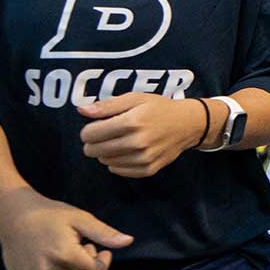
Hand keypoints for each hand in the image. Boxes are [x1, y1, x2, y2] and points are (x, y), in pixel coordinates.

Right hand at [0, 188, 132, 269]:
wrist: (12, 215)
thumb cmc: (50, 214)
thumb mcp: (81, 219)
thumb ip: (105, 234)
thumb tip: (129, 242)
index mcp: (64, 255)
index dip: (102, 261)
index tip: (96, 247)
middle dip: (86, 265)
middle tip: (77, 246)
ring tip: (62, 252)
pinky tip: (48, 260)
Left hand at [79, 93, 207, 176]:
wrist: (187, 125)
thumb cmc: (159, 109)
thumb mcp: (135, 98)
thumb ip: (107, 105)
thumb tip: (82, 110)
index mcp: (132, 122)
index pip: (89, 134)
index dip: (88, 129)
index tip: (98, 125)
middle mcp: (138, 142)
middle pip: (93, 150)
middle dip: (94, 142)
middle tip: (107, 134)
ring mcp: (144, 158)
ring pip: (104, 161)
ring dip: (106, 152)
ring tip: (120, 141)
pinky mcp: (148, 169)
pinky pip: (117, 171)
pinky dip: (117, 162)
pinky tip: (126, 152)